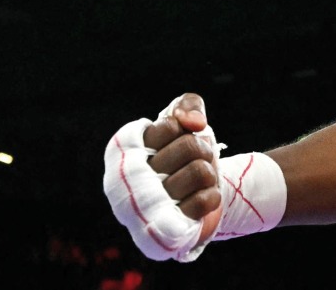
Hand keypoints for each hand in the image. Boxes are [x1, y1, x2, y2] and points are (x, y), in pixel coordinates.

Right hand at [103, 93, 223, 260]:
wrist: (193, 199)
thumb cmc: (183, 156)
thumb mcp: (184, 121)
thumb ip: (188, 105)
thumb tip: (194, 122)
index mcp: (123, 152)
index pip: (171, 126)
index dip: (186, 129)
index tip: (178, 139)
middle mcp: (124, 181)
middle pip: (189, 146)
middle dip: (202, 150)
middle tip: (194, 161)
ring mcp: (142, 209)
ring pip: (200, 171)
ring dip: (208, 174)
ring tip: (196, 182)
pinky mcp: (163, 231)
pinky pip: (204, 200)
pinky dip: (211, 196)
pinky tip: (198, 201)